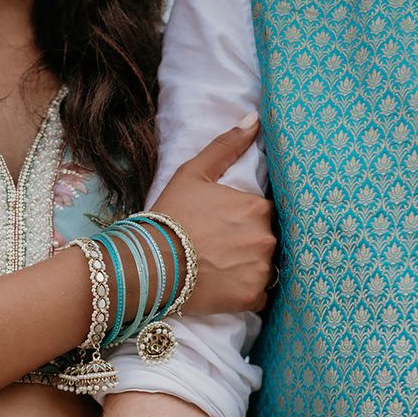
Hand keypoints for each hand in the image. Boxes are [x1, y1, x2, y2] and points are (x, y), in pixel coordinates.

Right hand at [151, 115, 275, 314]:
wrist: (151, 263)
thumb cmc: (170, 215)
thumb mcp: (194, 173)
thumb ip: (226, 146)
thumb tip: (254, 119)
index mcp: (257, 207)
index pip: (263, 213)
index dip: (242, 220)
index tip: (222, 228)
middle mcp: (267, 238)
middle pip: (266, 241)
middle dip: (248, 245)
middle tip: (218, 251)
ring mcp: (261, 269)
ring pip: (265, 268)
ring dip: (249, 269)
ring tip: (220, 271)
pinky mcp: (252, 297)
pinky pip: (260, 295)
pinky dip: (246, 293)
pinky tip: (224, 288)